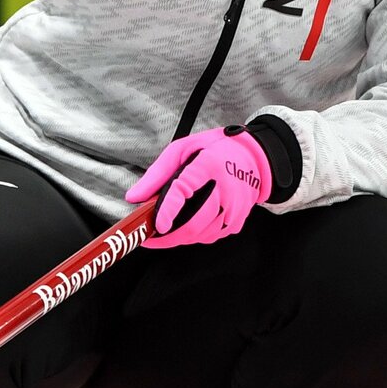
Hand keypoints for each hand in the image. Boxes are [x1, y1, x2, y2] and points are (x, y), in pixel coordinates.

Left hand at [126, 127, 271, 248]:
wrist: (253, 158)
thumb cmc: (214, 150)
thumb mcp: (182, 149)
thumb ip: (157, 174)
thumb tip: (133, 198)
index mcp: (209, 165)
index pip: (184, 190)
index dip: (168, 210)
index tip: (156, 225)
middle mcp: (225, 190)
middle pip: (194, 224)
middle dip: (168, 237)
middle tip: (149, 237)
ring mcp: (234, 209)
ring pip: (201, 235)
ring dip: (179, 237)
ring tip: (165, 229)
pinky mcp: (237, 223)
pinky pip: (210, 237)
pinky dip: (194, 236)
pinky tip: (187, 224)